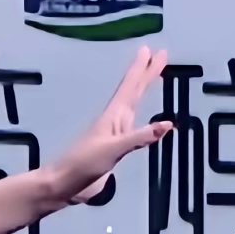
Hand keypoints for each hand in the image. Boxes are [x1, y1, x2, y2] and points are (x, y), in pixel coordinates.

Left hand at [43, 45, 174, 206]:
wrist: (66, 183)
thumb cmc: (85, 163)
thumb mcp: (114, 149)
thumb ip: (140, 137)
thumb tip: (168, 123)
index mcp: (114, 116)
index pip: (131, 86)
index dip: (142, 69)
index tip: (152, 50)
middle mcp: (116, 120)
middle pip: (134, 90)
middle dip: (147, 72)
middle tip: (160, 54)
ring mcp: (115, 133)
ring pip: (133, 104)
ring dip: (143, 89)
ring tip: (153, 76)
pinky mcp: (116, 147)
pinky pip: (136, 126)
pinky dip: (146, 119)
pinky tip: (153, 123)